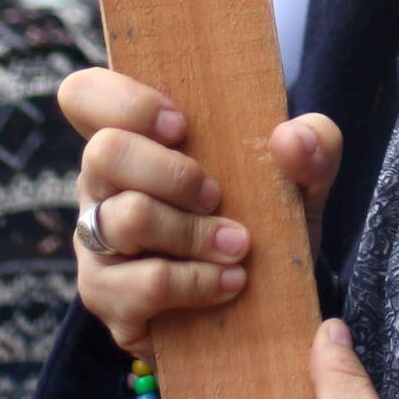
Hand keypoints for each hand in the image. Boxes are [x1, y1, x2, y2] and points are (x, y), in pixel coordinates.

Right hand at [60, 65, 341, 360]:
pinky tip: (230, 283)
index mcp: (135, 139)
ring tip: (239, 246)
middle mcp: (102, 186)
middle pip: (103, 153)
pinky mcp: (108, 298)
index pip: (84, 95)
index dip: (123, 101)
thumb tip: (290, 137)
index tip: (181, 125)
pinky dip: (196, 282)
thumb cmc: (264, 219)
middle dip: (173, 173)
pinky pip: (141, 285)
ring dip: (193, 232)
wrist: (265, 303)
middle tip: (217, 195)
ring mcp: (96, 244)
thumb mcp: (302, 179)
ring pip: (125, 219)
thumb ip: (313, 146)